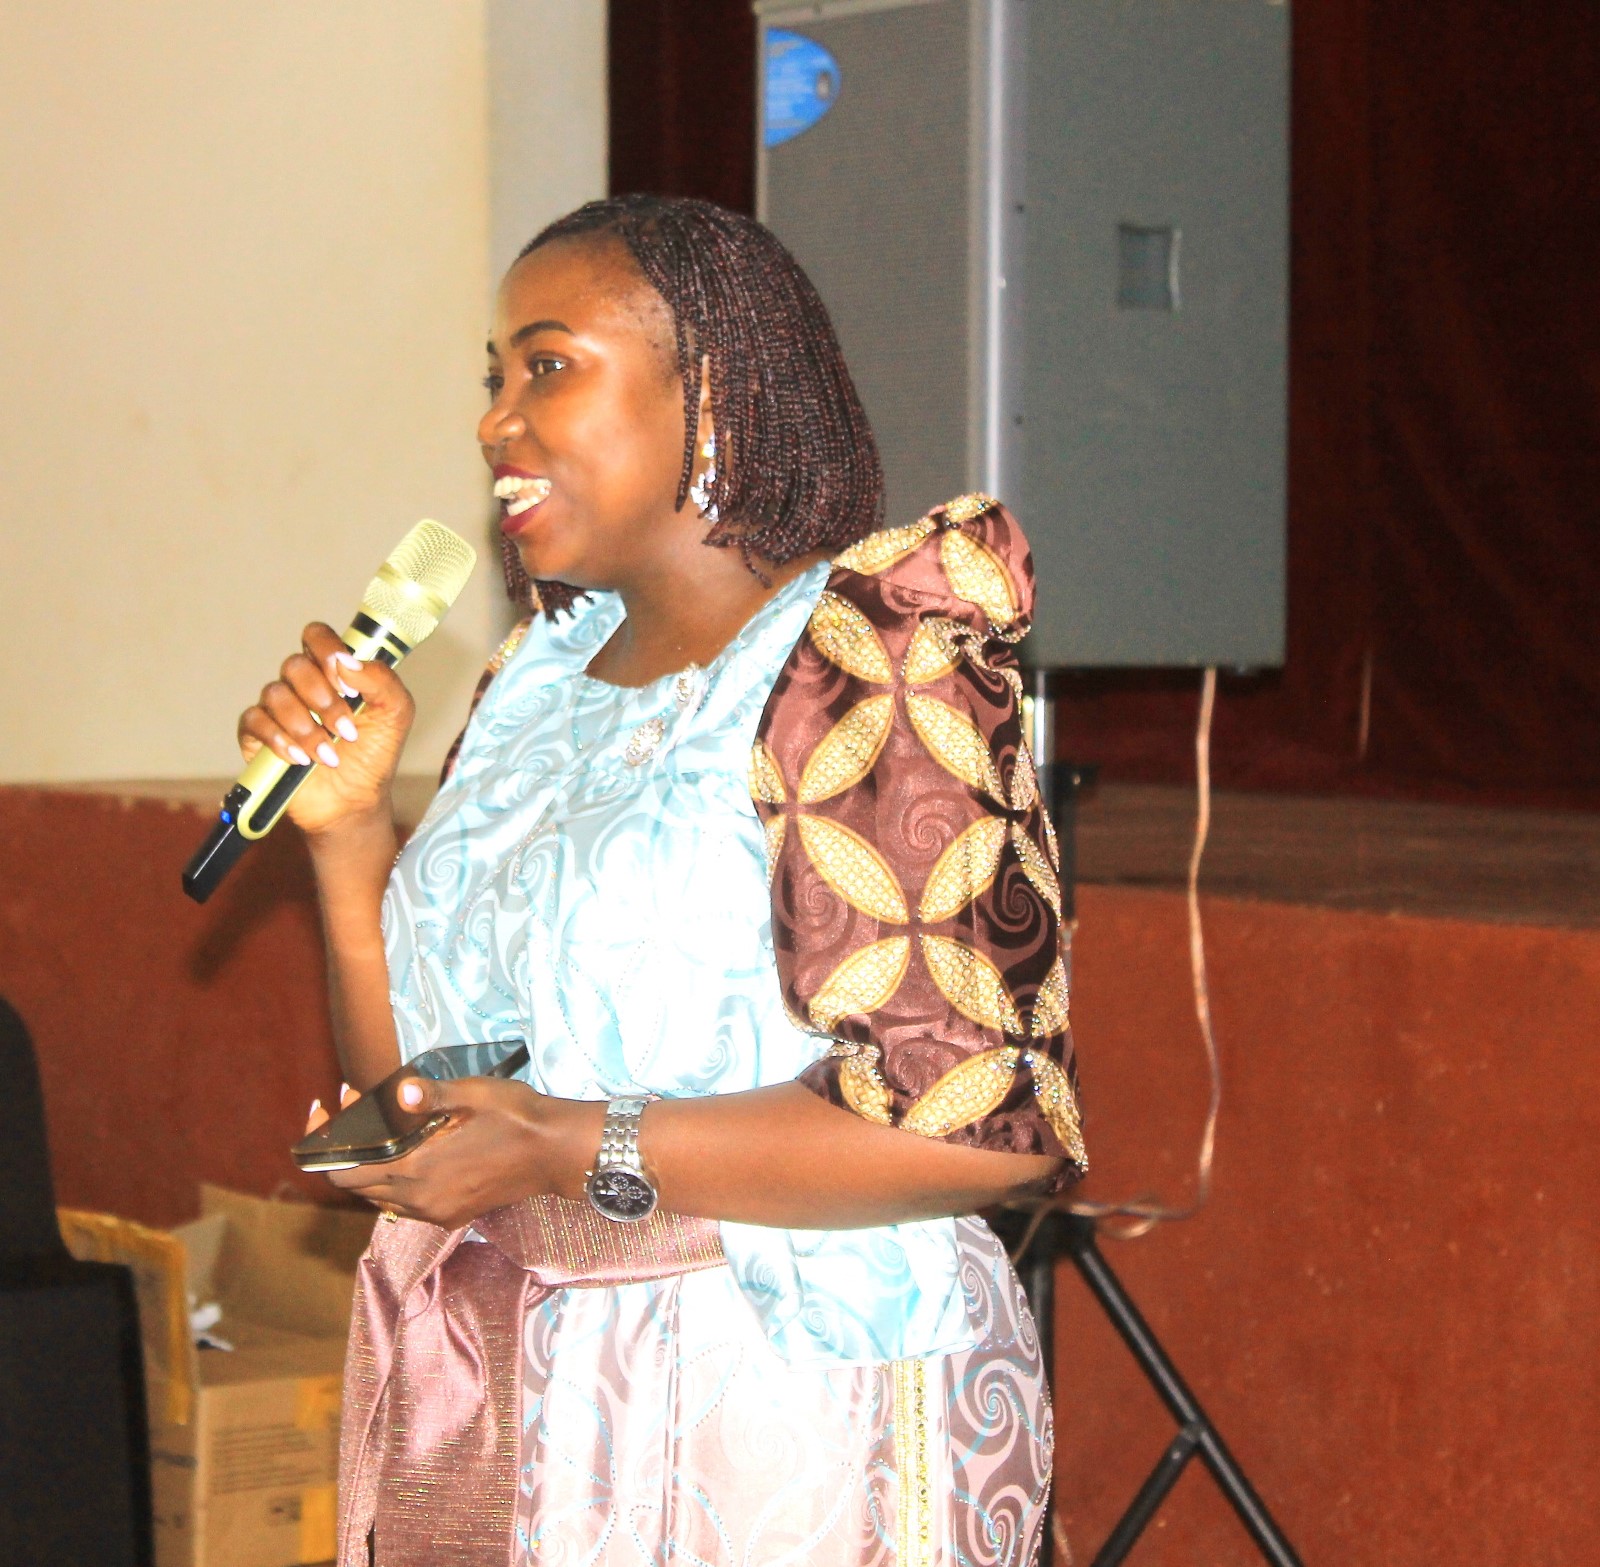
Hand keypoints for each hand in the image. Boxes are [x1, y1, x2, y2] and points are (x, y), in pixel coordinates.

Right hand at [237, 622, 415, 835]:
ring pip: (276, 694)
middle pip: (295, 665)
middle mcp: (302, 684)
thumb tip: (346, 661)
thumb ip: (381, 680)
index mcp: (333, 671)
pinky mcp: (256, 733)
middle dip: (323, 700)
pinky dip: (280, 740)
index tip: (348, 686)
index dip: (328, 652)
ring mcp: (277, 707)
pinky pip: (255, 720)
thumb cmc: (374, 754)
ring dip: (306, 727)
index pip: (317, 636)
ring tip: (329, 755)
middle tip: (346, 729)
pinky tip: (301, 760)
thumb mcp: (395, 714)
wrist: (353, 801)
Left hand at [303, 1077, 599, 1229]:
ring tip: (384, 1127)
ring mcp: (436, 1212)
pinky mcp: (453, 1215)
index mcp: (417, 1172)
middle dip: (348, 1148)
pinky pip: (407, 1203)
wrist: (557, 1152)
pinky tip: (413, 1150)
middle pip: (358, 1187)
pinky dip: (397, 1179)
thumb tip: (398, 1090)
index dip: (324, 1144)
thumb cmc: (517, 1117)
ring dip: (373, 1166)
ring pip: (382, 1196)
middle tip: (356, 1108)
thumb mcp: (475, 1095)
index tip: (325, 1110)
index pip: (344, 1173)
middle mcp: (419, 1201)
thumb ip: (431, 1095)